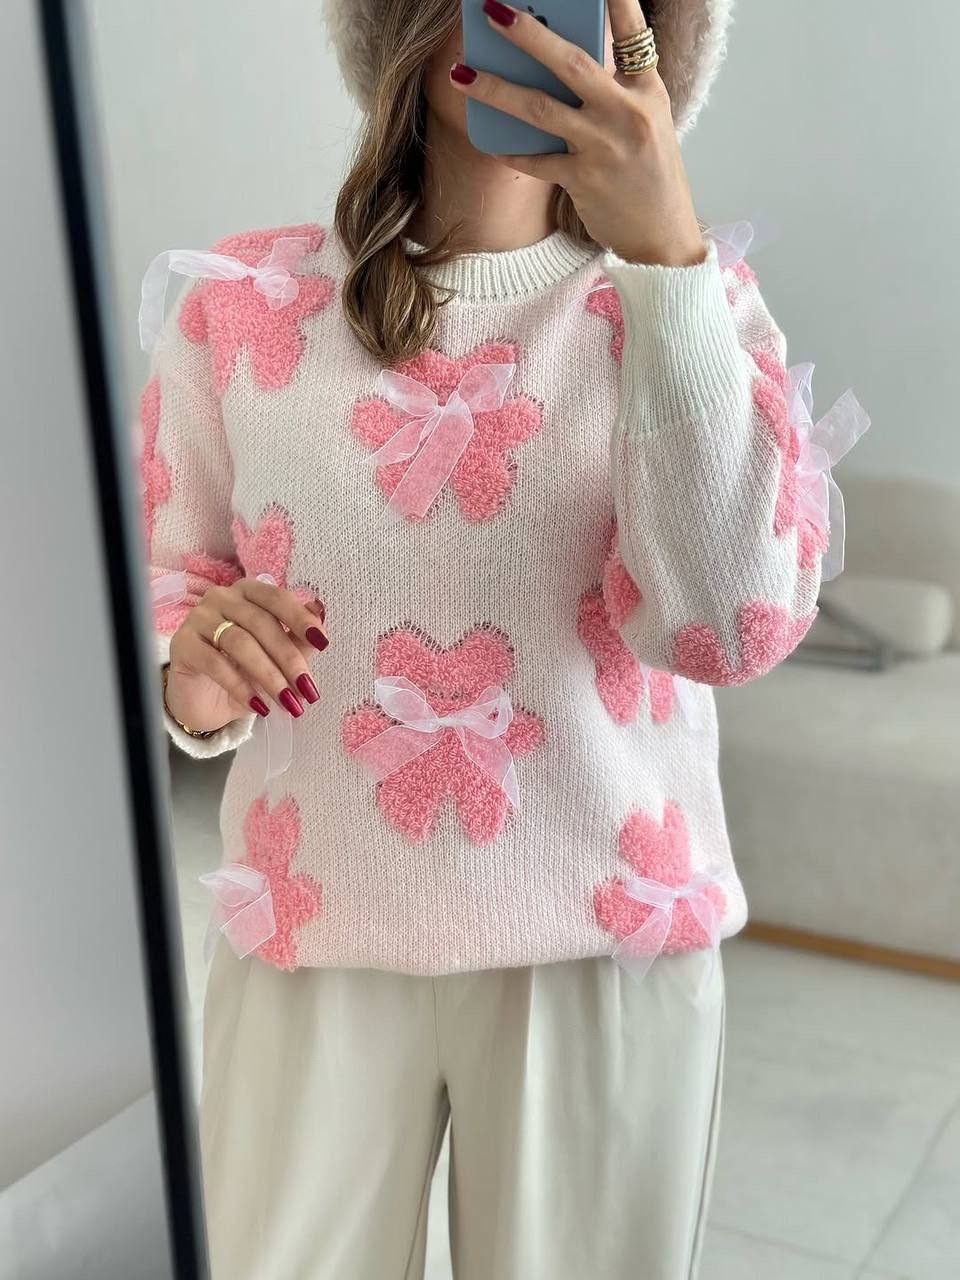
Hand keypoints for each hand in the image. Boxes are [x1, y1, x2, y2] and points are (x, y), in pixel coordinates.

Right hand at [166, 579, 328, 730]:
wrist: (205, 701)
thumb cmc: (244, 672)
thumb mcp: (277, 658)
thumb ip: (298, 638)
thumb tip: (320, 611)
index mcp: (249, 593)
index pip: (277, 598)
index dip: (300, 619)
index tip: (322, 642)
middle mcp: (222, 598)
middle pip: (261, 623)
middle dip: (288, 658)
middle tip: (307, 689)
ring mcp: (198, 618)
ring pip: (240, 643)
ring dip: (269, 675)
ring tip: (287, 702)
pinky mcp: (182, 644)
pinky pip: (214, 663)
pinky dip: (240, 686)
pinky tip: (258, 707)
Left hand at [450, 0, 705, 267]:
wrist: (662, 236)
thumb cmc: (649, 177)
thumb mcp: (647, 123)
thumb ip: (614, 92)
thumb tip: (559, 66)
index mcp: (647, 91)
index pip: (633, 34)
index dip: (616, 1)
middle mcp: (628, 113)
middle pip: (571, 63)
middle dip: (529, 33)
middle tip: (493, 11)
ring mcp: (605, 146)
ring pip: (540, 109)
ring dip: (495, 89)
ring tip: (461, 74)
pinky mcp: (584, 180)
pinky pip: (536, 160)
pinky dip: (511, 150)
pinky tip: (490, 141)